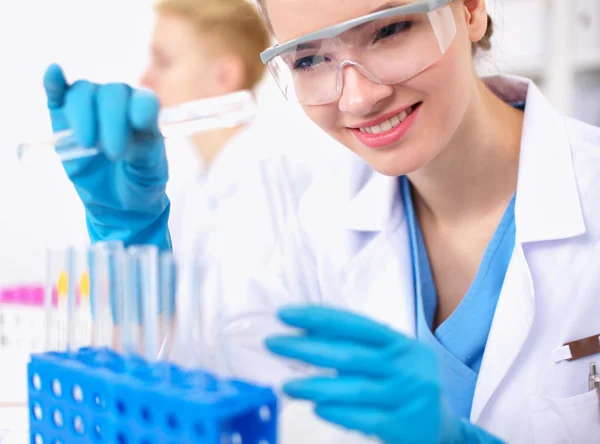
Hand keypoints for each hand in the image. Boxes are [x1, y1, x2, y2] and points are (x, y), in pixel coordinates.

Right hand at [43, 64, 170, 249]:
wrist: (117, 202)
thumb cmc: (139, 181)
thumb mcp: (149, 170)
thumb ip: (146, 147)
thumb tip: (139, 119)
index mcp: (144, 112)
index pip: (144, 100)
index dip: (141, 109)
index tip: (139, 126)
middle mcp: (119, 102)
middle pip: (112, 94)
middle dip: (112, 121)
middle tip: (114, 153)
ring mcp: (91, 106)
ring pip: (84, 93)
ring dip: (84, 115)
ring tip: (88, 143)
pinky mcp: (64, 116)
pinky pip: (58, 93)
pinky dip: (53, 82)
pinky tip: (53, 73)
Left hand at [265, 305, 503, 443]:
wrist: (442, 428)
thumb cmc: (404, 384)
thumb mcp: (390, 358)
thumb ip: (356, 346)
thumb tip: (304, 334)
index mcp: (401, 342)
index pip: (355, 324)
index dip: (319, 318)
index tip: (285, 314)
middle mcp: (407, 365)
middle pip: (350, 354)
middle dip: (307, 348)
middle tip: (273, 344)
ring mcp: (409, 396)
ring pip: (355, 388)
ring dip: (315, 386)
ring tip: (286, 386)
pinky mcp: (405, 426)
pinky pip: (365, 418)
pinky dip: (338, 412)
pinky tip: (316, 408)